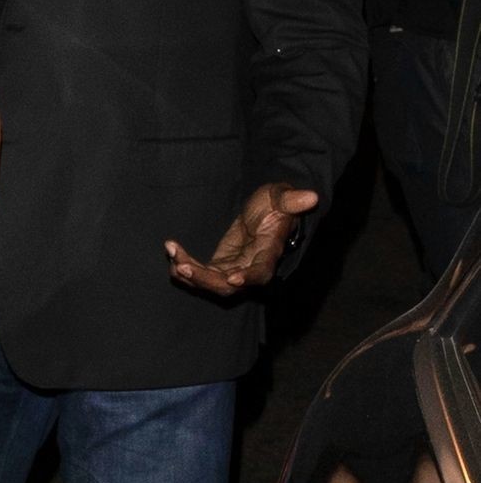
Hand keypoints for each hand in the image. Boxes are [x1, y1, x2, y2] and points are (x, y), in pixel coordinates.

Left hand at [165, 182, 318, 294]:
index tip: (231, 278)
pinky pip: (199, 273)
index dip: (248, 278)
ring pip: (209, 282)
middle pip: (227, 286)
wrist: (265, 211)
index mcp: (268, 254)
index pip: (260, 273)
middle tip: (182, 265)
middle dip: (204, 279)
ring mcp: (233, 270)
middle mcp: (250, 268)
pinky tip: (171, 250)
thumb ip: (293, 200)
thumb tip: (311, 196)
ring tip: (173, 253)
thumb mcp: (282, 197)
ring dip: (189, 273)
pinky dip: (183, 266)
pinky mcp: (218, 266)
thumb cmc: (276, 203)